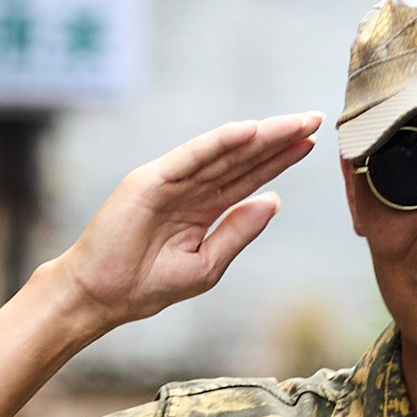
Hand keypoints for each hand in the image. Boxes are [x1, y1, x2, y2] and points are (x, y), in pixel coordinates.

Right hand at [62, 117, 321, 331]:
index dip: (279, 161)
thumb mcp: (207, 263)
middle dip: (278, 140)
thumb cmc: (148, 285)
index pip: (249, 178)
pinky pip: (191, 157)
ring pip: (223, 152)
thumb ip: (238, 231)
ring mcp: (171, 181)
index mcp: (204, 209)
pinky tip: (248, 132)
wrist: (102, 296)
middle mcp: (190, 189)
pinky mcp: (151, 180)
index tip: (311, 144)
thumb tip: (273, 201)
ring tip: (294, 123)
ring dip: (259, 136)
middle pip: (242, 159)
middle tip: (315, 120)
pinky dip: (219, 142)